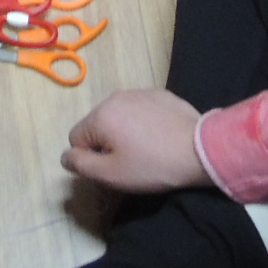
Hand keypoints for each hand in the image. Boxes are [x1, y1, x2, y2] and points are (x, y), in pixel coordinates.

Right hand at [61, 89, 209, 192]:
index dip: (91, 158)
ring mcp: (139, 92)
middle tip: (132, 161)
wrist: (201, 150)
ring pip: (119, 116)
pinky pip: (140, 109)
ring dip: (125, 131)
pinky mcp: (160, 94)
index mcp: (100, 115)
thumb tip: (65, 156)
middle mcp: (115, 97)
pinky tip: (161, 136)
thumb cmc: (153, 165)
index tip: (115, 167)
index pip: (76, 138)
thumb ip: (81, 165)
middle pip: (97, 125)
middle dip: (108, 143)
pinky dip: (144, 122)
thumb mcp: (112, 175)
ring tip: (149, 149)